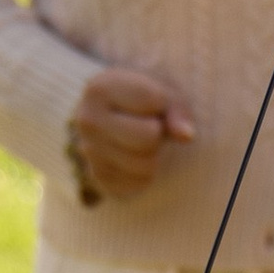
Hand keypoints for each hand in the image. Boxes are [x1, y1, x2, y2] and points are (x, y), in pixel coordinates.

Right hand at [66, 65, 196, 199]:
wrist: (117, 114)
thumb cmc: (146, 97)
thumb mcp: (164, 90)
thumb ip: (178, 110)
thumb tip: (186, 135)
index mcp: (99, 88)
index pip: (150, 99)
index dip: (164, 102)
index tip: (154, 101)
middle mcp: (87, 120)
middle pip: (147, 138)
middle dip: (158, 132)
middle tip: (149, 125)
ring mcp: (88, 151)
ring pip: (145, 166)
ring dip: (154, 155)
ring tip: (142, 140)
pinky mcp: (98, 177)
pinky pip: (139, 184)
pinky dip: (146, 172)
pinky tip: (136, 156)